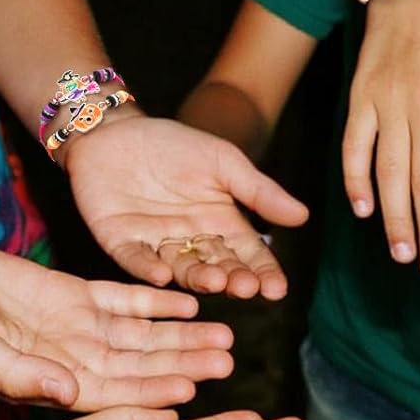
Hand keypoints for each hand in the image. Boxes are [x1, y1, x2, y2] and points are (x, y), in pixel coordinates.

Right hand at [0, 240, 233, 408]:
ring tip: (224, 334)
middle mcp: (73, 360)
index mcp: (51, 384)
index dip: (152, 394)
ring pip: (142, 335)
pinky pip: (125, 300)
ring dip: (181, 335)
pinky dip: (157, 300)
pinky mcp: (74, 295)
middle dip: (182, 364)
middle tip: (227, 361)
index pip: (114, 395)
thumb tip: (65, 392)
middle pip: (140, 367)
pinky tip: (191, 299)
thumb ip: (20, 375)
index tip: (191, 392)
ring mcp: (77, 327)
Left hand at [65, 113, 307, 298]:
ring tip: (216, 282)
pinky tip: (162, 276)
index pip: (249, 255)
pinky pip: (136, 260)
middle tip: (247, 288)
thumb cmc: (174, 144)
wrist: (117, 130)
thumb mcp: (224, 162)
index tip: (276, 288)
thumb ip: (259, 192)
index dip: (263, 273)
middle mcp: (192, 243)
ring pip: (182, 270)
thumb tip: (302, 216)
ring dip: (198, 279)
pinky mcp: (122, 243)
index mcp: (221, 225)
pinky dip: (148, 269)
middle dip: (234, 280)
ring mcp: (157, 246)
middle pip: (219, 268)